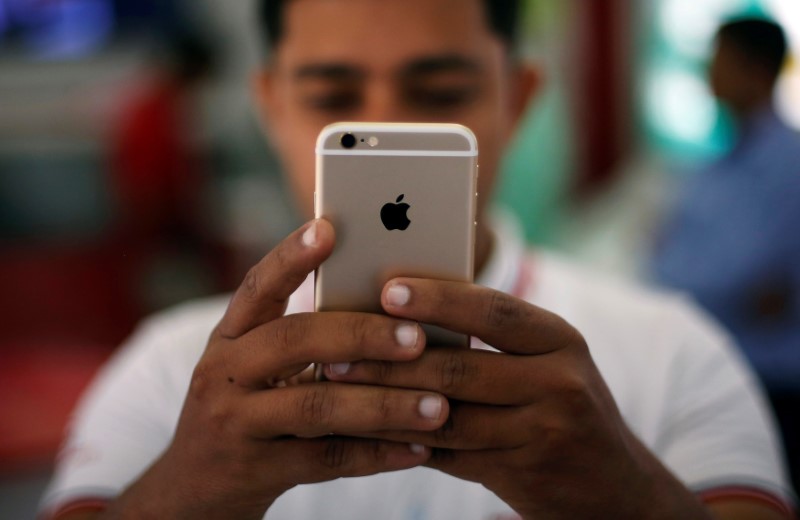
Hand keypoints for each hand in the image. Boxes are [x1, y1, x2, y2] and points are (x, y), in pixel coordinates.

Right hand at [103, 221, 448, 519]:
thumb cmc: (247, 410)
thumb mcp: (258, 367)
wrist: (194, 489)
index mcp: (231, 336)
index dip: (291, 256)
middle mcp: (224, 372)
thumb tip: (396, 311)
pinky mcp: (252, 470)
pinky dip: (377, 454)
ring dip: (384, 405)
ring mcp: (233, 422)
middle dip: (361, 335)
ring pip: (316, 407)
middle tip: (418, 338)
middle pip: (294, 340)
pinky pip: (326, 461)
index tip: (329, 228)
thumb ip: (306, 340)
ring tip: (438, 406)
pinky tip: (420, 450)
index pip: (259, 286)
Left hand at [323, 278, 712, 519]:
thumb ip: (492, 338)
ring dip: (384, 403)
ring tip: (337, 389)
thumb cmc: (563, 404)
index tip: (387, 289)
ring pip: (447, 416)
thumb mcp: (547, 360)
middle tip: (334, 350)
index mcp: (560, 338)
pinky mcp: (523, 474)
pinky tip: (367, 430)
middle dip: (390, 359)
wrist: (614, 487)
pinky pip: (449, 456)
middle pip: (461, 367)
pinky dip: (403, 442)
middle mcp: (559, 382)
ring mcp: (543, 432)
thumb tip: (401, 313)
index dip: (438, 299)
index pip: (493, 310)